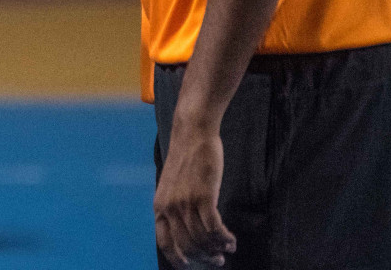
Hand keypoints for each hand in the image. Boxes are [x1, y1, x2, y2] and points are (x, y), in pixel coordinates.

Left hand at [154, 121, 234, 267]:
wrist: (192, 133)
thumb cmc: (186, 160)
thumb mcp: (172, 186)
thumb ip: (175, 207)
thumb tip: (187, 232)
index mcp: (159, 206)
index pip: (164, 242)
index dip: (177, 258)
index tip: (189, 265)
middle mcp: (169, 207)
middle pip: (187, 245)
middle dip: (204, 257)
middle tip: (217, 260)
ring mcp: (185, 202)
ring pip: (203, 239)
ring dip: (218, 248)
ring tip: (228, 248)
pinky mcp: (203, 197)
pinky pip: (215, 228)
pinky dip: (224, 238)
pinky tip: (231, 240)